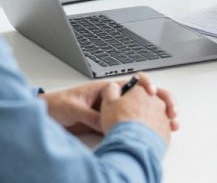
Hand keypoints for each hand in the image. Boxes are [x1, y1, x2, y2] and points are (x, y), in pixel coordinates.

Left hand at [41, 73, 177, 136]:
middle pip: (142, 98)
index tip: (151, 93)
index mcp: (105, 89)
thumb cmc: (56, 104)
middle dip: (160, 102)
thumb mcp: (74, 109)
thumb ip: (91, 115)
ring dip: (156, 117)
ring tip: (170, 123)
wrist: (45, 115)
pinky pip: (128, 127)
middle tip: (171, 110)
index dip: (145, 85)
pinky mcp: (108, 126)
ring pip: (139, 113)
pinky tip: (153, 134)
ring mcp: (112, 113)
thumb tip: (105, 123)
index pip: (132, 82)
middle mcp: (112, 99)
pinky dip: (142, 130)